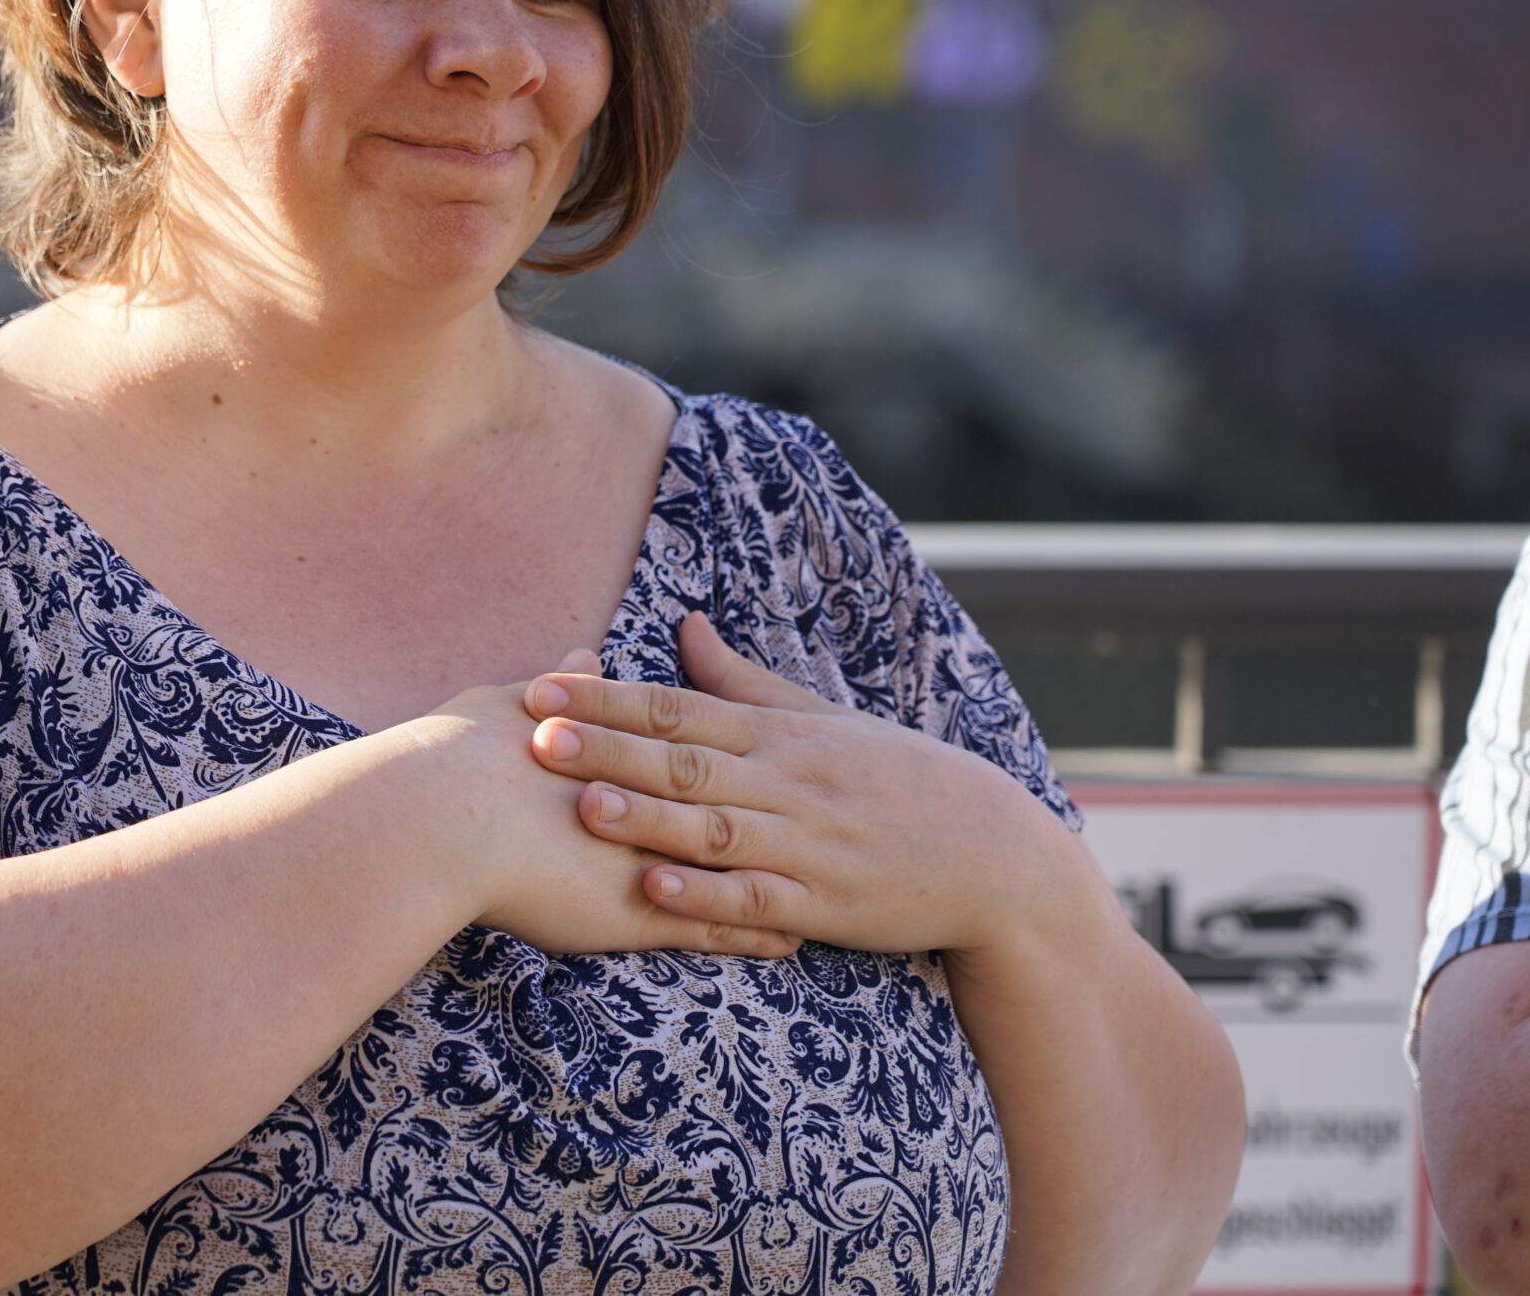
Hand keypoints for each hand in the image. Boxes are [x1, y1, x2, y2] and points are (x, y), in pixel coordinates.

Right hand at [402, 651, 797, 960]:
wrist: (440, 816)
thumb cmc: (463, 759)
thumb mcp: (513, 707)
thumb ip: (558, 687)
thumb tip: (583, 659)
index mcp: (632, 743)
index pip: (707, 739)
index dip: (749, 744)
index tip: (786, 744)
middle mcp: (660, 795)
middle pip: (749, 797)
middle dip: (797, 804)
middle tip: (838, 804)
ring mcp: (661, 856)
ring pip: (749, 868)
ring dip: (790, 875)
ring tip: (832, 880)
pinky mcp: (647, 914)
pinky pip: (720, 927)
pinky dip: (757, 935)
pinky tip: (789, 943)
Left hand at [520, 614, 1087, 958]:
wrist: (994, 856)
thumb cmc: (899, 781)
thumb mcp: (822, 719)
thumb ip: (743, 680)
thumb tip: (681, 624)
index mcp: (780, 735)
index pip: (679, 707)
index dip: (607, 698)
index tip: (542, 688)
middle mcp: (787, 783)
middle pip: (683, 761)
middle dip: (608, 747)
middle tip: (535, 734)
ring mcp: (805, 845)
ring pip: (713, 828)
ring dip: (646, 819)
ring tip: (582, 805)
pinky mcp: (822, 905)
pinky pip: (753, 900)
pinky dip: (702, 896)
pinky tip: (652, 889)